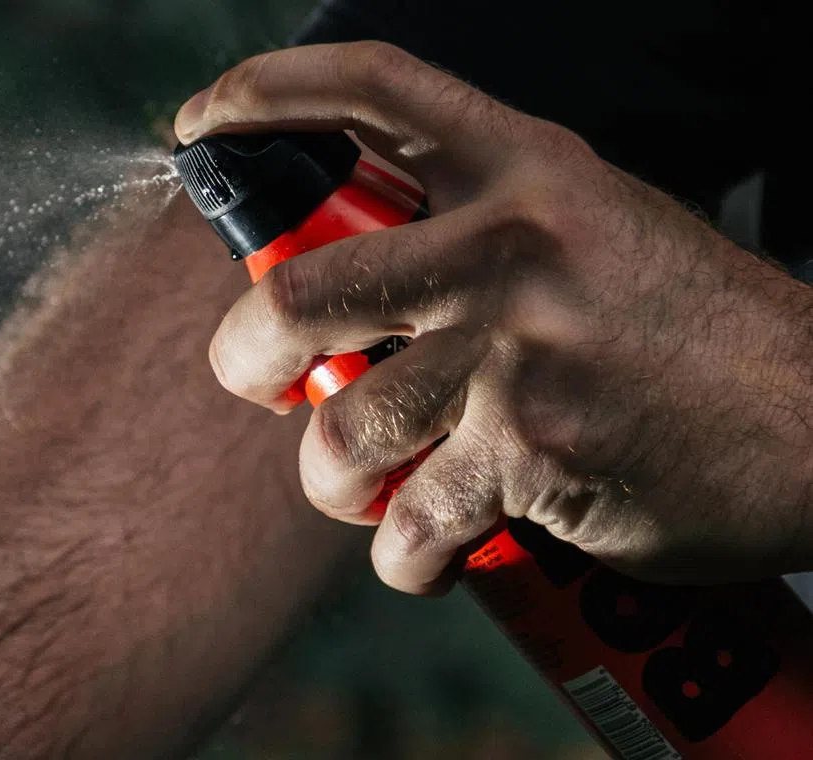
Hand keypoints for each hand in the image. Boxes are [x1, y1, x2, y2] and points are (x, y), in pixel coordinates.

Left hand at [175, 42, 812, 593]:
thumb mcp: (592, 225)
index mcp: (523, 167)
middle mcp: (510, 246)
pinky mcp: (533, 459)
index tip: (197, 127)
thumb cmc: (689, 326)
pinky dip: (403, 556)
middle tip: (260, 381)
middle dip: (245, 355)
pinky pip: (409, 526)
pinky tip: (429, 549)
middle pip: (298, 291)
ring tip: (363, 488)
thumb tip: (355, 266)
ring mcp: (518, 354)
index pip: (367, 88)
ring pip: (339, 432)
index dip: (259, 95)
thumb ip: (480, 227)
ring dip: (330, 479)